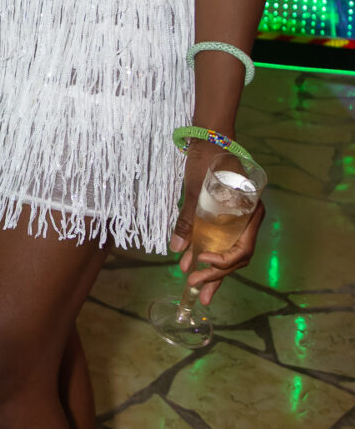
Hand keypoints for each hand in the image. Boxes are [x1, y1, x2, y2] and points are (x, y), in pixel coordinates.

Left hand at [168, 140, 263, 305]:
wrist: (210, 138)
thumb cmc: (208, 159)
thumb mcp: (196, 189)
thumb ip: (189, 218)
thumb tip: (178, 248)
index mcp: (251, 212)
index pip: (243, 249)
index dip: (223, 262)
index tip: (200, 261)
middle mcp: (249, 219)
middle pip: (236, 257)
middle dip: (216, 275)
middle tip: (196, 289)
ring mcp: (239, 221)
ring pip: (229, 253)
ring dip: (213, 272)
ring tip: (198, 290)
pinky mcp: (227, 219)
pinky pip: (222, 243)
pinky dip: (209, 255)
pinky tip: (196, 268)